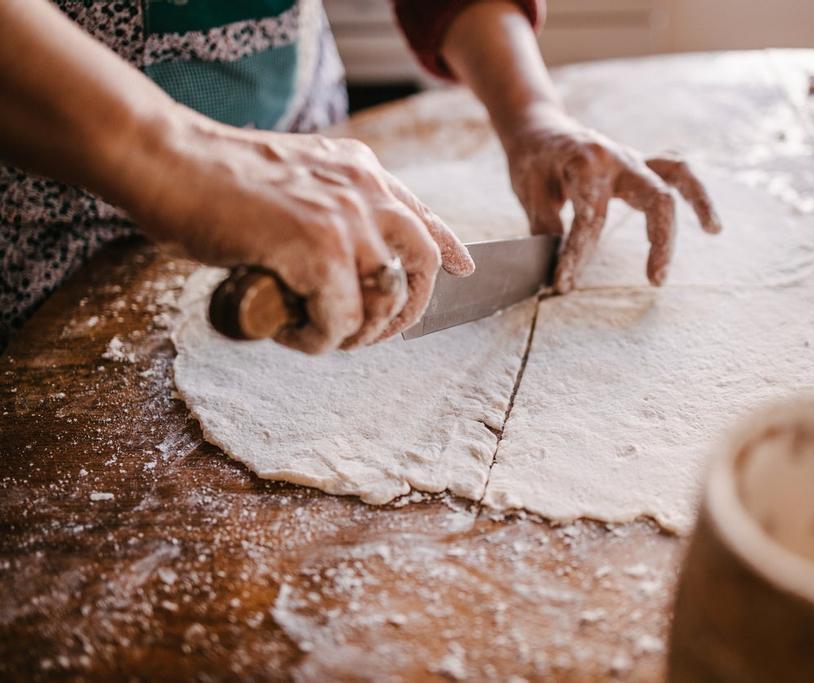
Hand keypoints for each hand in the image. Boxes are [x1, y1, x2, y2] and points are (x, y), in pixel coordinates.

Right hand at [124, 116, 472, 353]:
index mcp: (360, 170)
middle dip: (406, 311)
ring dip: (358, 333)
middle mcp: (364, 190)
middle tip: (370, 334)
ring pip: (384, 300)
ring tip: (321, 335)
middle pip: (422, 263)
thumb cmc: (213, 178)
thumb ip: (331, 206)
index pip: (423, 215)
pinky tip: (292, 333)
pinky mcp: (318, 248)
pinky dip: (319, 339)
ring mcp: (345, 217)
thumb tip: (350, 260)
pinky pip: (341, 318)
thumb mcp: (294, 181)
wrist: (164, 158)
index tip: (466, 270)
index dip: (448, 248)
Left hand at [502, 106, 721, 292]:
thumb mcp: (528, 192)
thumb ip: (546, 228)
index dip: (578, 256)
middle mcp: (618, 158)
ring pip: (677, 176)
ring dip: (698, 203)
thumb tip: (556, 266)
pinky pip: (677, 172)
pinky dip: (695, 194)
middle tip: (655, 279)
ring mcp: (633, 159)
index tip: (564, 284)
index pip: (591, 219)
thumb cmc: (532, 161)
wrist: (537, 128)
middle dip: (659, 241)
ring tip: (713, 230)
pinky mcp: (640, 165)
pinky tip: (710, 224)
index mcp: (586, 163)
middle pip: (654, 197)